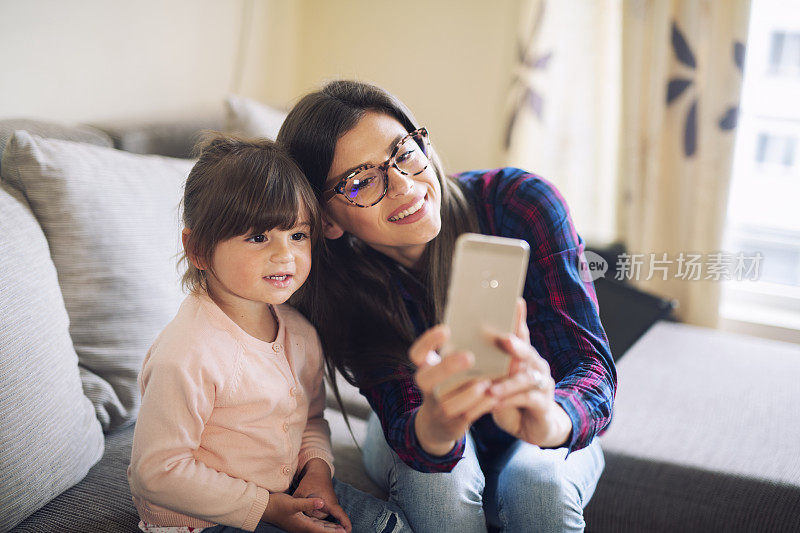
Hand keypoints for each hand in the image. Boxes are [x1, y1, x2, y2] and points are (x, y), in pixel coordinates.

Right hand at [261, 492, 344, 531]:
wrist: (265, 508)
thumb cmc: (278, 505)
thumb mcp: (293, 503)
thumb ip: (308, 503)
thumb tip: (321, 503)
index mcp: (303, 524)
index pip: (321, 530)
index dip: (333, 531)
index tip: (343, 532)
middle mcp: (302, 526)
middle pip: (321, 530)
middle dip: (332, 531)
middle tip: (345, 531)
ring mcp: (300, 524)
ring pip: (318, 527)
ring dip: (328, 528)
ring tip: (339, 528)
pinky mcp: (298, 520)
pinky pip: (313, 523)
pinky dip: (321, 524)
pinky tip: (325, 522)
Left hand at [292, 459, 350, 531]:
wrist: (318, 470)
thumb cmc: (312, 480)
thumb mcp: (303, 490)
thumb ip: (300, 503)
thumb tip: (297, 513)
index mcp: (330, 503)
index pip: (340, 516)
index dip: (345, 525)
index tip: (348, 532)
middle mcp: (331, 506)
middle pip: (322, 520)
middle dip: (312, 516)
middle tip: (305, 501)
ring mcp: (329, 506)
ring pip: (318, 517)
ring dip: (310, 512)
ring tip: (306, 498)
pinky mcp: (325, 506)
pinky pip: (317, 512)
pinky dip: (311, 510)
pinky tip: (306, 502)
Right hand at [409, 325, 500, 455]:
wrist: (439, 423)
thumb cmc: (450, 384)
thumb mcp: (447, 369)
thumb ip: (458, 352)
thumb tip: (487, 328)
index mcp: (425, 369)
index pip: (417, 354)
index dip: (428, 341)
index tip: (446, 330)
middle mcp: (427, 388)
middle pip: (427, 378)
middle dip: (448, 367)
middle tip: (469, 357)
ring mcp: (438, 407)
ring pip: (447, 402)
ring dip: (467, 392)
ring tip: (485, 382)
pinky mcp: (453, 422)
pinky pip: (466, 415)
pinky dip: (481, 405)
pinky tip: (493, 396)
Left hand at [488, 299, 571, 447]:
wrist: (532, 425)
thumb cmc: (509, 396)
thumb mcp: (496, 378)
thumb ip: (486, 364)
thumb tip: (459, 350)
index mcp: (522, 354)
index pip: (520, 332)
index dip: (519, 317)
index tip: (515, 301)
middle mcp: (535, 364)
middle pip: (527, 351)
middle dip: (515, 345)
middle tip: (504, 340)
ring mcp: (542, 383)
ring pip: (527, 377)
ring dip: (507, 382)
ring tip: (489, 387)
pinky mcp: (542, 403)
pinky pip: (527, 399)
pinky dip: (510, 401)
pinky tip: (494, 403)